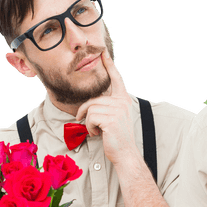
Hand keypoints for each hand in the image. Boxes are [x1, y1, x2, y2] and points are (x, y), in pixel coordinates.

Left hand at [73, 51, 138, 165]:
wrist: (124, 153)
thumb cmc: (116, 137)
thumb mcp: (113, 117)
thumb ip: (106, 106)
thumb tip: (90, 103)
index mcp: (123, 99)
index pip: (116, 79)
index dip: (109, 65)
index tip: (103, 52)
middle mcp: (122, 102)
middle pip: (94, 99)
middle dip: (84, 111)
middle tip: (81, 121)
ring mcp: (118, 110)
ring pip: (91, 108)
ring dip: (88, 122)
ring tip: (96, 130)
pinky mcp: (111, 119)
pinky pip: (90, 117)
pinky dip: (89, 127)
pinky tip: (97, 133)